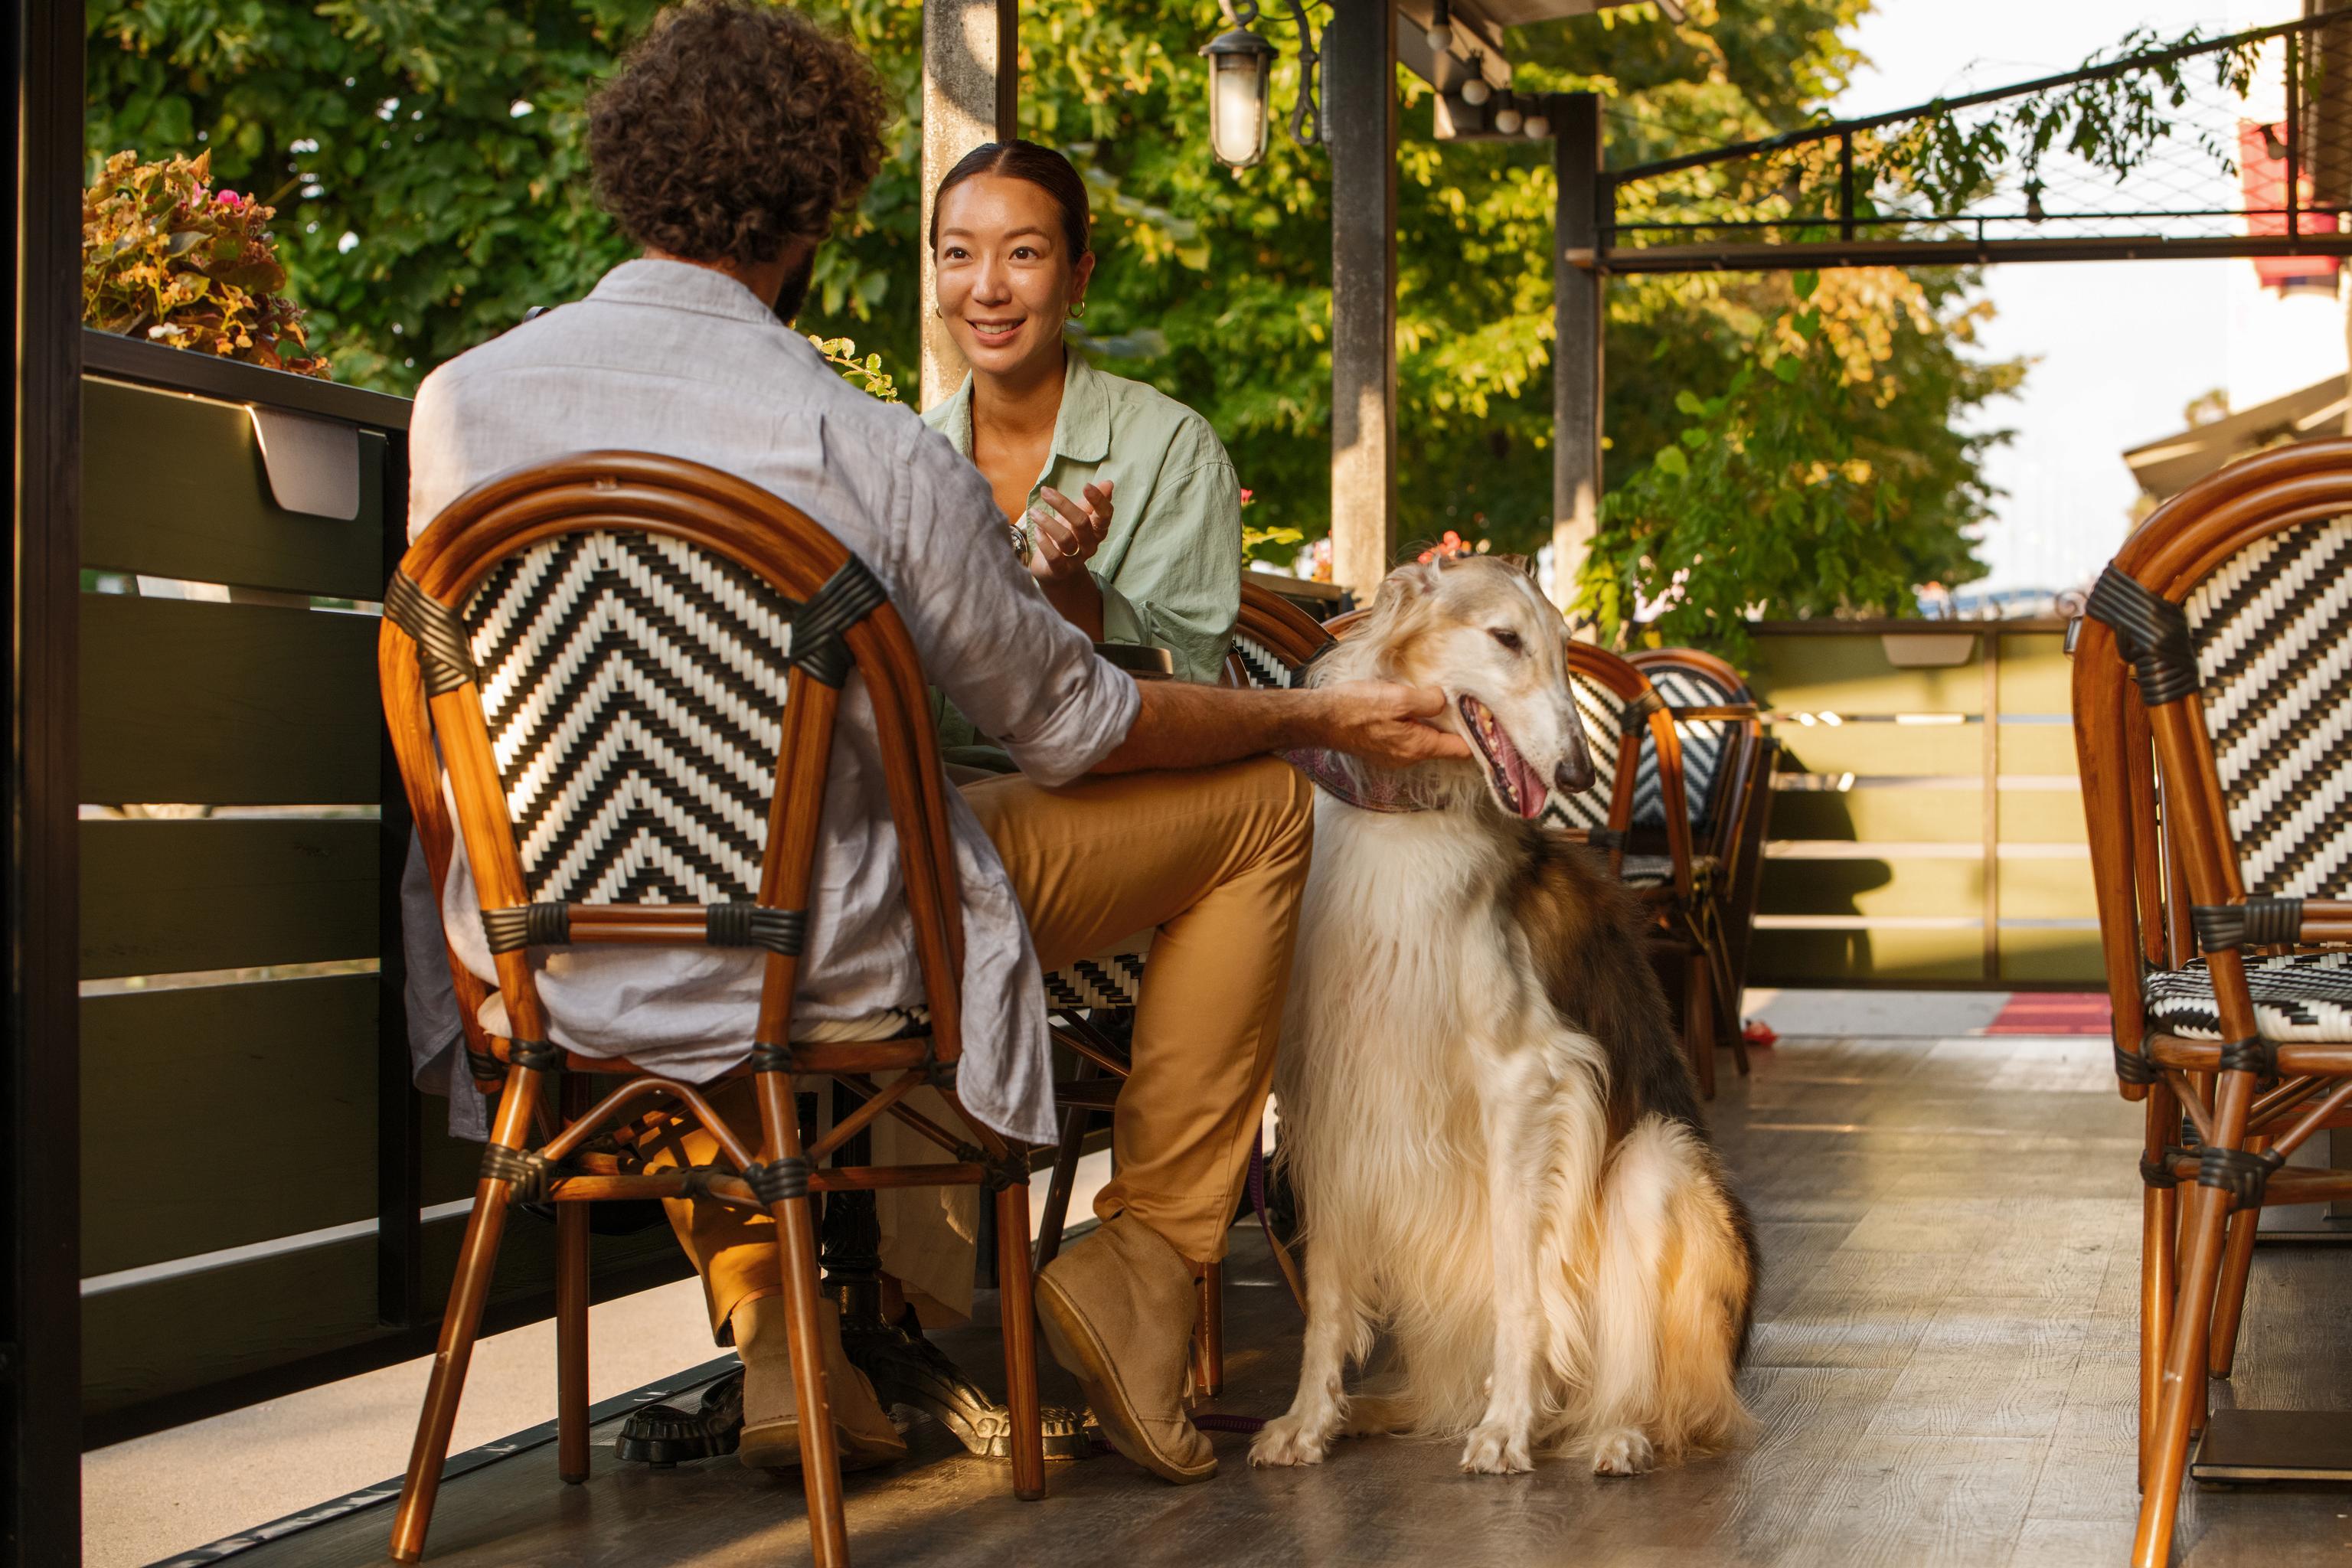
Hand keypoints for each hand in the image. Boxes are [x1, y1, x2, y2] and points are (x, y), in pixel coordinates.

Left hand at [1025, 480, 1113, 583]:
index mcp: (1097, 530)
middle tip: (1045, 492)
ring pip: (1065, 539)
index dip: (1098, 501)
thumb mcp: (1078, 516)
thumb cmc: (1068, 537)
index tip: (1086, 486)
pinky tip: (1036, 531)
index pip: (1105, 515)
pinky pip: (1054, 557)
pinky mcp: (1060, 570)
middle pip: (1082, 523)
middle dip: (1063, 504)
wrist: (1056, 570)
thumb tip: (1108, 483)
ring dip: (1047, 522)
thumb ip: (1091, 502)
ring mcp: (1076, 559)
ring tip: (1034, 512)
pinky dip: (1044, 542)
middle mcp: (1090, 545)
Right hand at [1313, 680, 1472, 767]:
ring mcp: (1395, 756)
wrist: (1319, 719)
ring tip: (1433, 699)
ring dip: (1431, 722)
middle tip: (1460, 699)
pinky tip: (1406, 707)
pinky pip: (1408, 738)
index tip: (1484, 716)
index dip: (1475, 734)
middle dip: (1453, 724)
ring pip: (1426, 740)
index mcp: (1418, 747)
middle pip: (1444, 744)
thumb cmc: (1355, 708)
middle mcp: (1409, 758)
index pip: (1461, 750)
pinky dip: (1414, 724)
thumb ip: (1428, 700)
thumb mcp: (1397, 697)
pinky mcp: (1383, 749)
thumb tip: (1444, 701)